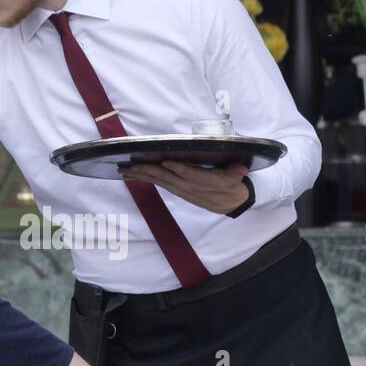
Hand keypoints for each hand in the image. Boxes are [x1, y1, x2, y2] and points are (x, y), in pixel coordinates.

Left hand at [122, 161, 250, 213]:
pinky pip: (158, 183)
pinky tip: (133, 174)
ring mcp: (180, 188)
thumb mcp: (236, 176)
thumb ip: (237, 172)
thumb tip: (241, 168)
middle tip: (130, 165)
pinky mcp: (176, 189)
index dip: (177, 169)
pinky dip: (145, 178)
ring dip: (140, 175)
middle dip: (147, 170)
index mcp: (203, 180)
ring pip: (158, 180)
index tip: (166, 162)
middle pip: (165, 176)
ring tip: (124, 170)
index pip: (189, 173)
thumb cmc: (231, 184)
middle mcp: (188, 185)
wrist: (228, 202)